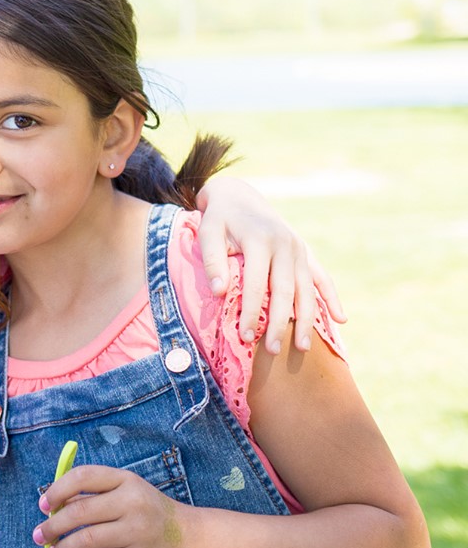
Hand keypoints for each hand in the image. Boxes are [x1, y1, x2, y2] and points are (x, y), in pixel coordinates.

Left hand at [32, 465, 193, 547]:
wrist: (193, 539)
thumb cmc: (152, 513)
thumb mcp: (129, 492)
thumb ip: (97, 496)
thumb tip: (55, 506)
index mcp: (126, 480)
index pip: (83, 477)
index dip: (57, 490)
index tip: (43, 504)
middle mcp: (131, 503)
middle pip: (79, 511)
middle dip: (53, 525)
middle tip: (39, 535)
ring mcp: (136, 532)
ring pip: (86, 540)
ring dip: (62, 547)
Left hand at [196, 176, 345, 352]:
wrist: (239, 197)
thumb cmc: (219, 220)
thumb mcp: (207, 234)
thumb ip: (212, 262)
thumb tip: (219, 292)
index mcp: (259, 240)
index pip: (256, 286)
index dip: (252, 313)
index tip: (245, 337)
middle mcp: (285, 244)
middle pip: (285, 291)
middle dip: (280, 323)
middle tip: (272, 351)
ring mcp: (298, 248)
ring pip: (306, 289)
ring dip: (306, 319)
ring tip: (302, 348)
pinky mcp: (305, 252)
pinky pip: (322, 277)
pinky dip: (331, 298)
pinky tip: (340, 320)